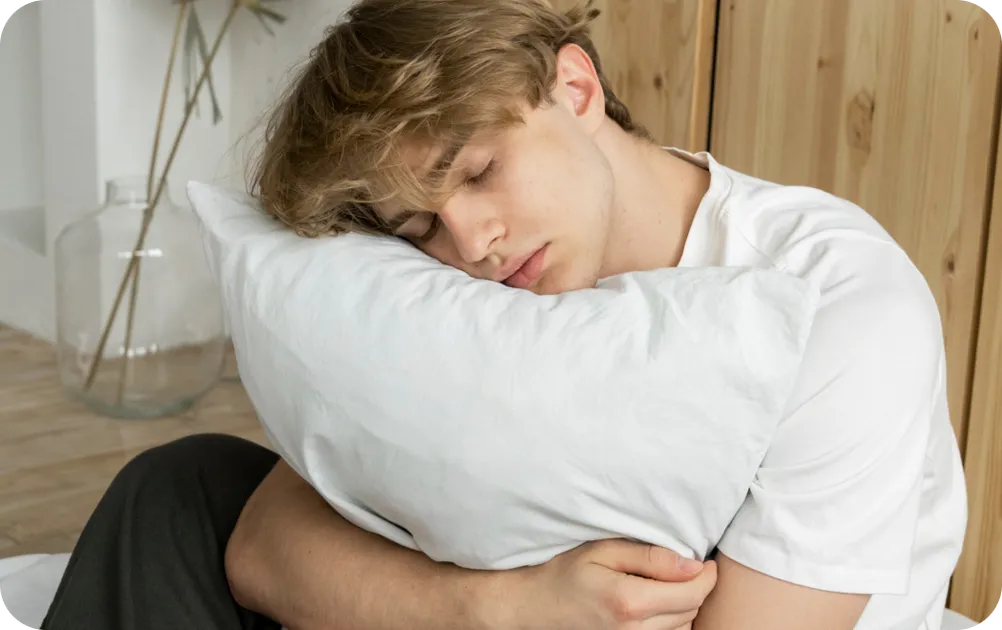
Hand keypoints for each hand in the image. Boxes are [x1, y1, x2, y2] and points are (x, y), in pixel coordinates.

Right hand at [490, 539, 717, 629]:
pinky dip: (672, 620)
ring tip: (668, 584)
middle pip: (691, 611)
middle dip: (696, 587)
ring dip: (684, 606)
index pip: (692, 593)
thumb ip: (650, 556)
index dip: (707, 576)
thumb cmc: (568, 571)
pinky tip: (658, 604)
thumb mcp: (604, 550)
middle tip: (686, 567)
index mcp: (629, 602)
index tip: (705, 562)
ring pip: (683, 627)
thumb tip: (692, 564)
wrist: (538, 605)